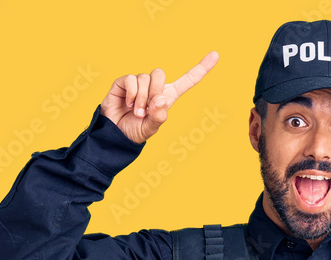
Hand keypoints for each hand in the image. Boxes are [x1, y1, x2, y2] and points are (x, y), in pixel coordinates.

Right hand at [100, 51, 218, 143]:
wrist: (115, 134)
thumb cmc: (135, 131)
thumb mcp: (151, 129)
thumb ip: (158, 116)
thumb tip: (161, 99)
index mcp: (167, 97)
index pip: (188, 80)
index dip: (201, 68)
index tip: (216, 55)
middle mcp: (154, 87)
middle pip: (159, 72)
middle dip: (154, 91)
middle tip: (147, 109)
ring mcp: (138, 84)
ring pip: (145, 78)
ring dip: (141, 98)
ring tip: (137, 112)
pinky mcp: (123, 83)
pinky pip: (131, 79)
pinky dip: (132, 94)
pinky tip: (129, 105)